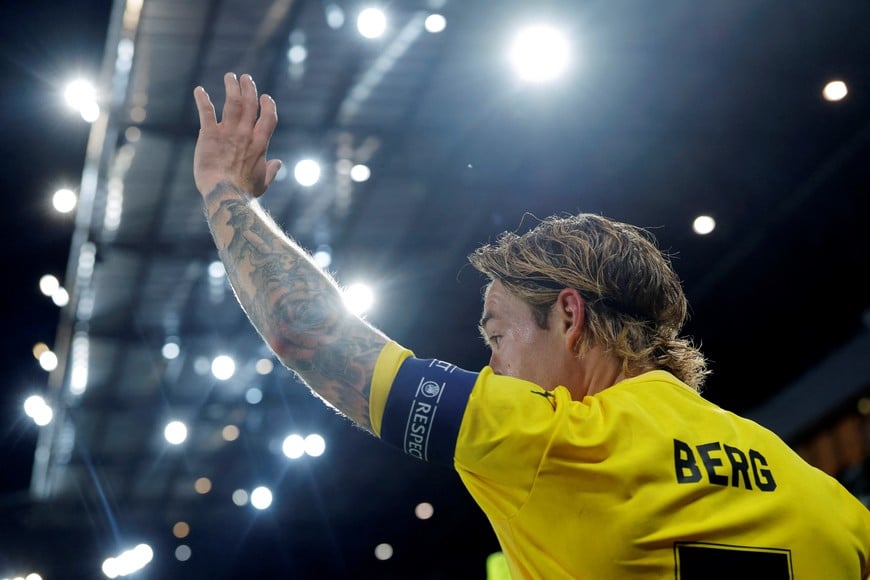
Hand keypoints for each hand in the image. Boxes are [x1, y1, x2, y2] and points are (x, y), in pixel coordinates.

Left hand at [193, 72, 282, 197]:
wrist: (225, 193)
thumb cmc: (245, 191)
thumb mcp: (263, 182)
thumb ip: (271, 171)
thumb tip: (278, 163)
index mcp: (260, 143)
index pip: (268, 117)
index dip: (268, 105)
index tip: (265, 97)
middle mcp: (245, 133)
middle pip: (250, 104)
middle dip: (249, 88)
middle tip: (246, 78)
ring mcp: (228, 132)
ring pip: (232, 102)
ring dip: (232, 87)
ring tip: (230, 76)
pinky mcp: (209, 134)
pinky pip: (206, 111)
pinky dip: (202, 99)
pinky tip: (199, 90)